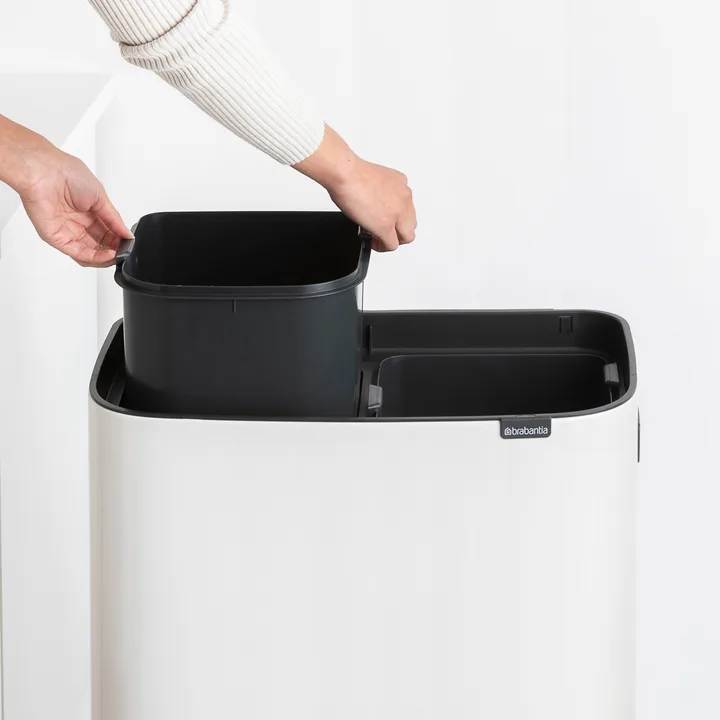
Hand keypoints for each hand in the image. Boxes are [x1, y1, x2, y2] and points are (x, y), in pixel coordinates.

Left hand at [0, 115, 131, 267]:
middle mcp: (78, 223)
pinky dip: (95, 257)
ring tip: (118, 255)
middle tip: (125, 252)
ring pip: (89, 253)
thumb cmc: (67, 174)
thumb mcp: (101, 197)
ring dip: (106, 258)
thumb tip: (127, 235)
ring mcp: (67, 232)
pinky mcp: (57, 238)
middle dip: (114, 250)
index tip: (129, 244)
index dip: (119, 240)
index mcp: (89, 211)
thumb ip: (114, 219)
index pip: (108, 233)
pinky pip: (78, 253)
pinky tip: (108, 255)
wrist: (44, 172)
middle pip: (99, 245)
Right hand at [294, 125, 416, 251]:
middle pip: (411, 223)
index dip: (396, 216)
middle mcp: (403, 198)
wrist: (346, 174)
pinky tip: (373, 243)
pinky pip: (392, 245)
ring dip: (394, 239)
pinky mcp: (386, 227)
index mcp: (401, 184)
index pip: (407, 206)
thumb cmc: (351, 172)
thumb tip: (373, 201)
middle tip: (385, 232)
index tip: (384, 217)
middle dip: (399, 230)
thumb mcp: (375, 178)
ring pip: (407, 236)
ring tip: (379, 239)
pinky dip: (383, 247)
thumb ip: (381, 190)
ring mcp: (396, 214)